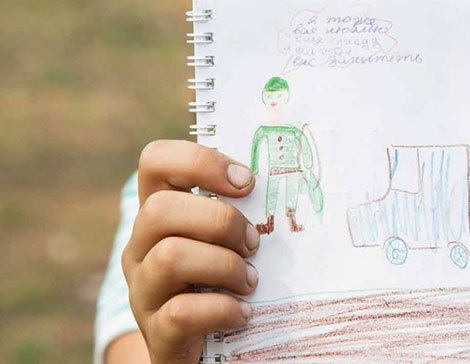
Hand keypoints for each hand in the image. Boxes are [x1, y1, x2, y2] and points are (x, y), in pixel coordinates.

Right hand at [122, 140, 259, 363]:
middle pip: (160, 209)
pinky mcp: (156, 331)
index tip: (246, 183)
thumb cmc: (224, 278)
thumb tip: (293, 183)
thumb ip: (240, 211)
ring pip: (170, 257)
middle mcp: (139, 246)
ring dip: (225, 266)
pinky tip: (243, 313)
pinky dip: (223, 309)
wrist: (202, 348)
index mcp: (158, 211)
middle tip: (254, 243)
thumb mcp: (225, 239)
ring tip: (250, 280)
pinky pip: (182, 312)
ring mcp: (142, 290)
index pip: (155, 160)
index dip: (200, 162)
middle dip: (221, 221)